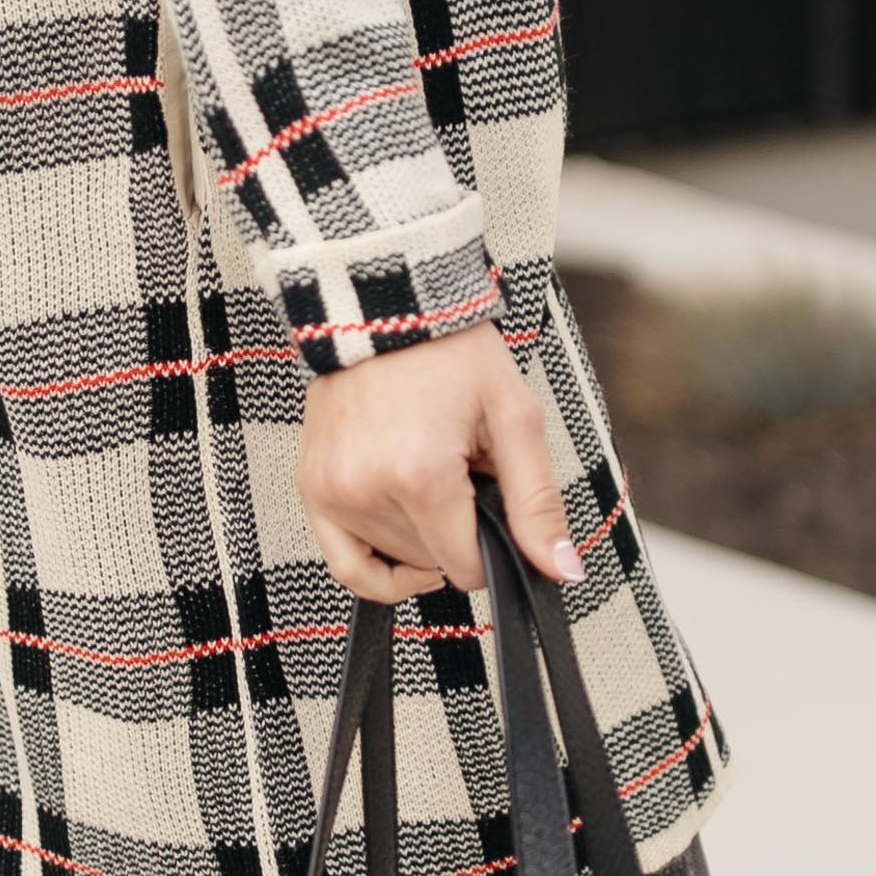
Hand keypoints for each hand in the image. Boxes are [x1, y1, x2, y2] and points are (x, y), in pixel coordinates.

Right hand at [298, 331, 586, 605]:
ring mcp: (330, 490)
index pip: (465, 566)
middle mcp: (364, 488)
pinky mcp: (312, 486)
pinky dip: (379, 569)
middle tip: (464, 473)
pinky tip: (406, 553)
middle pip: (432, 564)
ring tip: (432, 476)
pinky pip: (343, 562)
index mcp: (418, 474)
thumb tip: (563, 569)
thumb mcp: (514, 418)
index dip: (494, 549)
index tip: (496, 507)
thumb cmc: (451, 351)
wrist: (389, 306)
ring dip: (422, 537)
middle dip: (458, 532)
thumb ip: (537, 502)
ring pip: (393, 562)